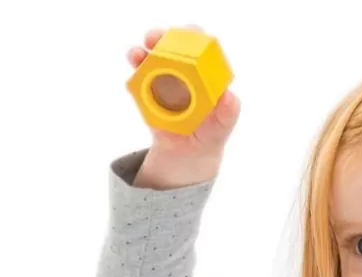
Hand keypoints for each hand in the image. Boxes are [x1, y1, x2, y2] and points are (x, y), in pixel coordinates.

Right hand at [126, 26, 240, 171]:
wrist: (188, 154)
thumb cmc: (210, 133)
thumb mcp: (223, 126)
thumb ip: (229, 112)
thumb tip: (228, 97)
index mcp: (203, 70)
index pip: (200, 45)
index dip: (194, 36)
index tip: (189, 37)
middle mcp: (181, 68)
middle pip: (172, 43)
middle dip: (163, 36)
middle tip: (155, 40)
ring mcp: (161, 78)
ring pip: (149, 56)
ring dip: (141, 52)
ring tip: (137, 55)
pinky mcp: (146, 92)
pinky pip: (137, 81)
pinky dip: (133, 77)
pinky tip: (132, 80)